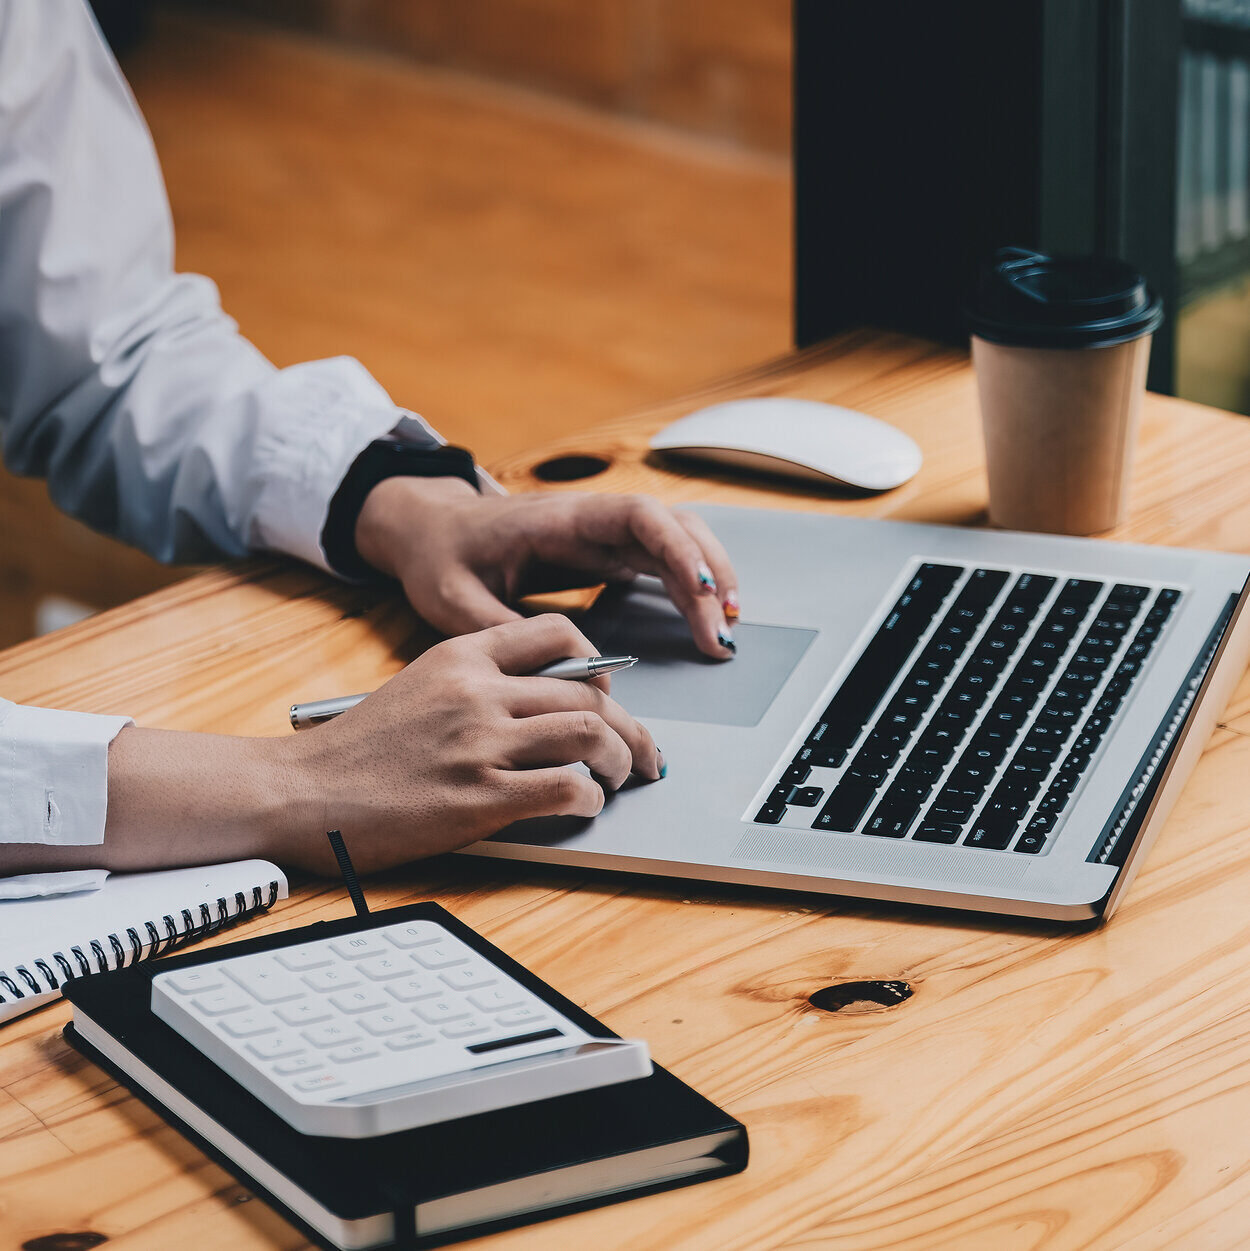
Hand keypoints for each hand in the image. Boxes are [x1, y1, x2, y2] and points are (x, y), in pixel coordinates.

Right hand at [279, 614, 661, 873]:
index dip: (601, 664)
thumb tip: (547, 704)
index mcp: (462, 655)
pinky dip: (588, 798)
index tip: (611, 693)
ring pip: (591, 734)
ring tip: (619, 779)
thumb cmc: (358, 749)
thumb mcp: (420, 688)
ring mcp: (480, 743)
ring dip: (621, 760)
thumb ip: (479, 683)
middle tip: (644, 752)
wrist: (301, 792)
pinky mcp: (479, 798)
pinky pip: (565, 788)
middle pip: (590, 693)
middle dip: (631, 727)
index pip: (559, 635)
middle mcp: (478, 691)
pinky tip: (583, 805)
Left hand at [354, 476, 740, 658]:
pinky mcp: (603, 555)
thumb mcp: (454, 599)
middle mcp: (590, 521)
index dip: (678, 551)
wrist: (428, 531)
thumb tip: (558, 670)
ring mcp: (601, 536)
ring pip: (675, 541)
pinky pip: (660, 561)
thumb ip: (502, 631)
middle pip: (672, 528)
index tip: (703, 592)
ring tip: (727, 628)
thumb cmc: (441, 555)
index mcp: (560, 521)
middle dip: (708, 573)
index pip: (639, 518)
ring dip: (708, 577)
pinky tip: (705, 617)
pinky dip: (689, 585)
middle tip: (723, 631)